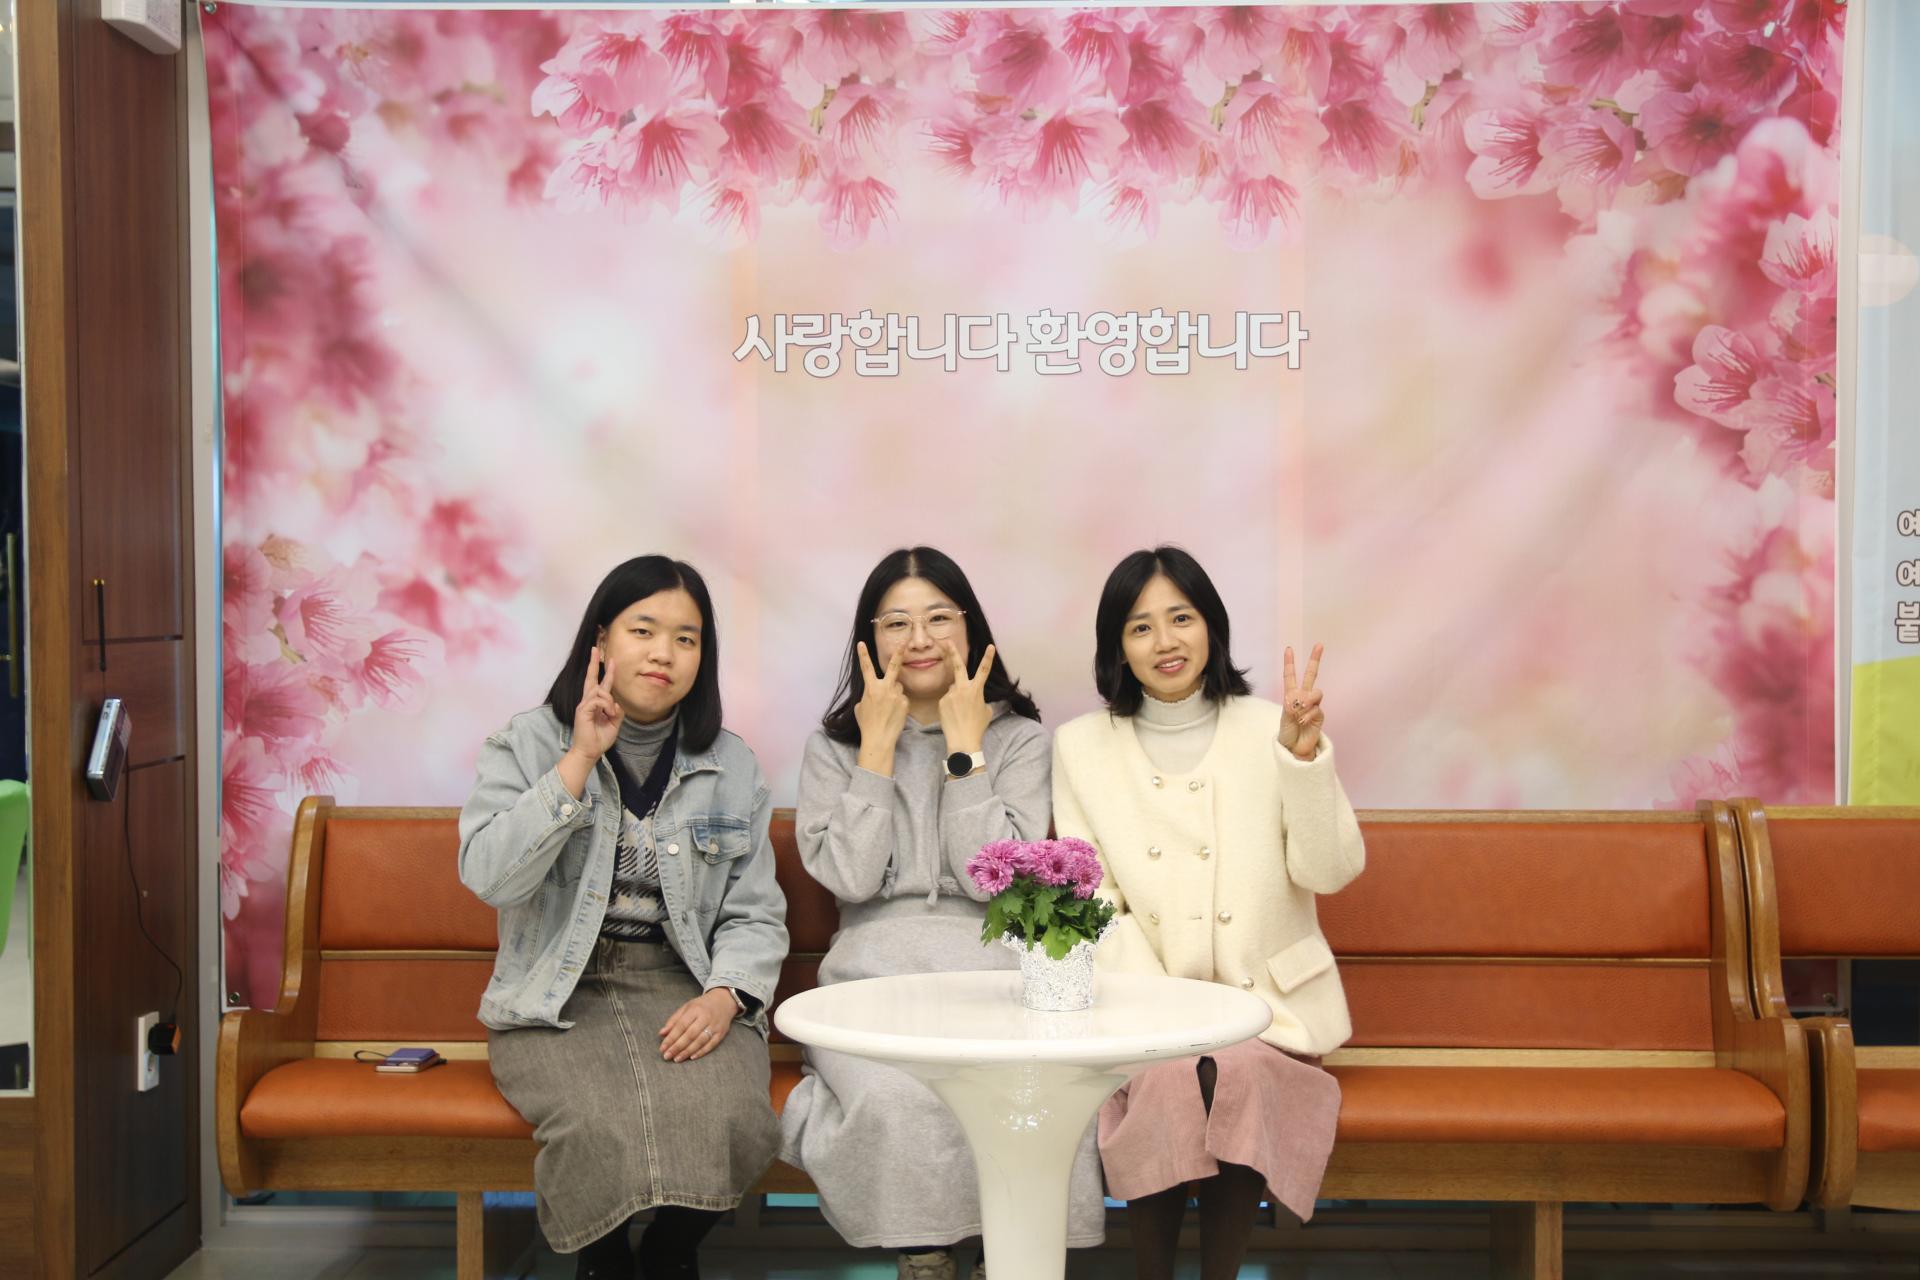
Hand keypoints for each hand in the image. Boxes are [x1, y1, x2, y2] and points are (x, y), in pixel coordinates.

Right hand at [571, 646, 623, 762]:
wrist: (589, 751)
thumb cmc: (599, 739)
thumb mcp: (615, 724)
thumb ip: (617, 711)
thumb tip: (617, 702)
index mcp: (595, 704)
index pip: (600, 684)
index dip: (606, 672)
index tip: (611, 659)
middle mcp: (588, 701)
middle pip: (591, 678)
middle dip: (594, 663)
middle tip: (595, 649)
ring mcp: (584, 704)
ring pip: (600, 691)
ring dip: (609, 702)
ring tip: (611, 715)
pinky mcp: (582, 710)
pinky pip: (598, 700)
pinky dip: (606, 706)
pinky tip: (608, 715)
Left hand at [659, 988, 736, 1061]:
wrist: (724, 1001)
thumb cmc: (701, 1006)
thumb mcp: (686, 1008)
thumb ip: (674, 1020)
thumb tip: (661, 1033)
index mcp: (695, 1009)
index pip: (681, 1026)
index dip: (671, 1038)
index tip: (662, 1048)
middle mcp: (705, 1017)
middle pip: (690, 1035)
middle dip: (677, 1047)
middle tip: (667, 1056)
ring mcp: (714, 1026)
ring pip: (700, 1041)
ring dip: (687, 1051)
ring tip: (677, 1059)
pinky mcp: (721, 1033)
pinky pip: (711, 1045)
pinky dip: (701, 1052)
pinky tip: (692, 1057)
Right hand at [853, 641, 909, 771]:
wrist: (879, 738)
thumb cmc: (867, 724)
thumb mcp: (861, 708)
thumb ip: (868, 696)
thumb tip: (874, 694)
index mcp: (871, 688)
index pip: (866, 668)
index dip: (863, 655)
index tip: (861, 644)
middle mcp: (884, 688)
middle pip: (893, 667)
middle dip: (899, 653)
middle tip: (904, 642)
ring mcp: (896, 694)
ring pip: (898, 687)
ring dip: (895, 692)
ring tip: (889, 708)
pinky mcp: (905, 702)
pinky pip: (903, 698)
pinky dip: (900, 704)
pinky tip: (895, 714)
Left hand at [937, 642, 995, 755]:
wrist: (963, 739)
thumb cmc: (977, 726)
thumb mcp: (985, 711)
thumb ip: (979, 698)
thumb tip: (971, 696)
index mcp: (976, 690)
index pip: (984, 670)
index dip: (988, 658)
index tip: (991, 646)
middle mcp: (963, 689)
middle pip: (957, 666)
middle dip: (952, 652)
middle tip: (946, 641)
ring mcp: (951, 694)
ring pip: (953, 689)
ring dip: (956, 696)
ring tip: (960, 713)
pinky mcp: (942, 701)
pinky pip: (947, 699)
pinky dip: (950, 705)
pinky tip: (953, 716)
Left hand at [1279, 643, 1324, 759]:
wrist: (1295, 747)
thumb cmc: (1287, 733)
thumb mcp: (1284, 717)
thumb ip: (1293, 705)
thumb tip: (1305, 699)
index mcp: (1291, 695)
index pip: (1290, 676)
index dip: (1289, 663)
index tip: (1289, 649)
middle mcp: (1303, 697)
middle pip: (1311, 675)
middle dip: (1315, 659)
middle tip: (1319, 645)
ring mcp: (1313, 705)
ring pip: (1316, 693)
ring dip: (1307, 701)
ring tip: (1299, 712)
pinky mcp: (1320, 714)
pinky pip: (1316, 709)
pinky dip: (1308, 715)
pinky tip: (1303, 722)